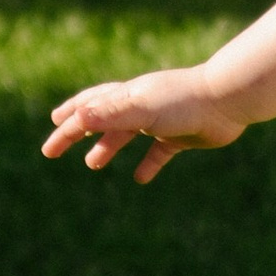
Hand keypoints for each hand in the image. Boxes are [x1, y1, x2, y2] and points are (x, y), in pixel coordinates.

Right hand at [42, 71, 246, 183]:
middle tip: (55, 149)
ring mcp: (160, 121)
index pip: (88, 111)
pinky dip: (148, 164)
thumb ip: (110, 113)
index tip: (49, 148)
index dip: (66, 128)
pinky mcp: (180, 136)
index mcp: (127, 96)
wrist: (227, 100)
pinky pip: (159, 152)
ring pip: (126, 135)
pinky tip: (140, 178)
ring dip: (107, 147)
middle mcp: (140, 106)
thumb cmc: (183, 101)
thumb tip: (76, 118)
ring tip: (92, 164)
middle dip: (77, 132)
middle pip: (101, 120)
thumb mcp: (141, 108)